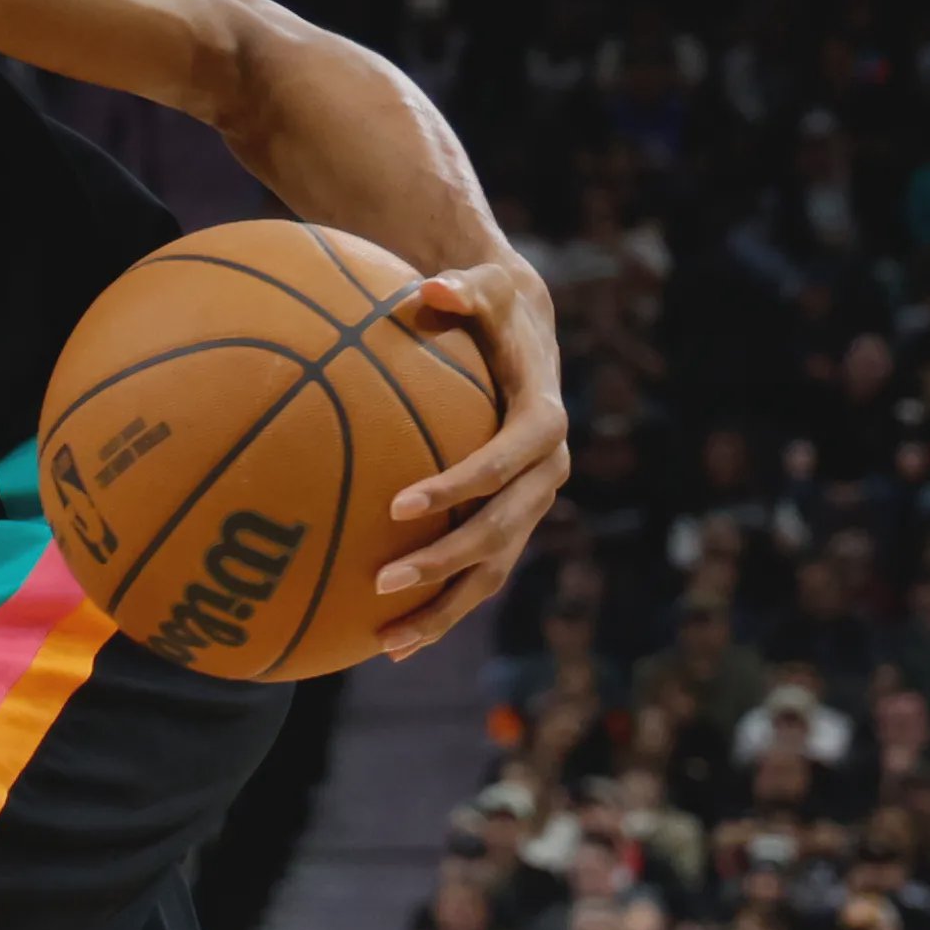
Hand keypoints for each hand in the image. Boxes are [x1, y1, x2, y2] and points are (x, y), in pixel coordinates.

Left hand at [369, 257, 571, 660]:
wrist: (527, 331)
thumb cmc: (496, 304)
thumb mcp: (487, 286)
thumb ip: (462, 290)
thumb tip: (430, 288)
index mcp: (543, 422)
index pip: (505, 462)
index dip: (461, 485)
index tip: (400, 505)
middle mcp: (546, 472)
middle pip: (501, 531)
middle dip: (446, 562)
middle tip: (384, 581)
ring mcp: (530, 506)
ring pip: (493, 571)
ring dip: (444, 609)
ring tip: (388, 643)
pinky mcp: (510, 523)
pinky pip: (478, 575)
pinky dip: (439, 607)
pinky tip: (388, 639)